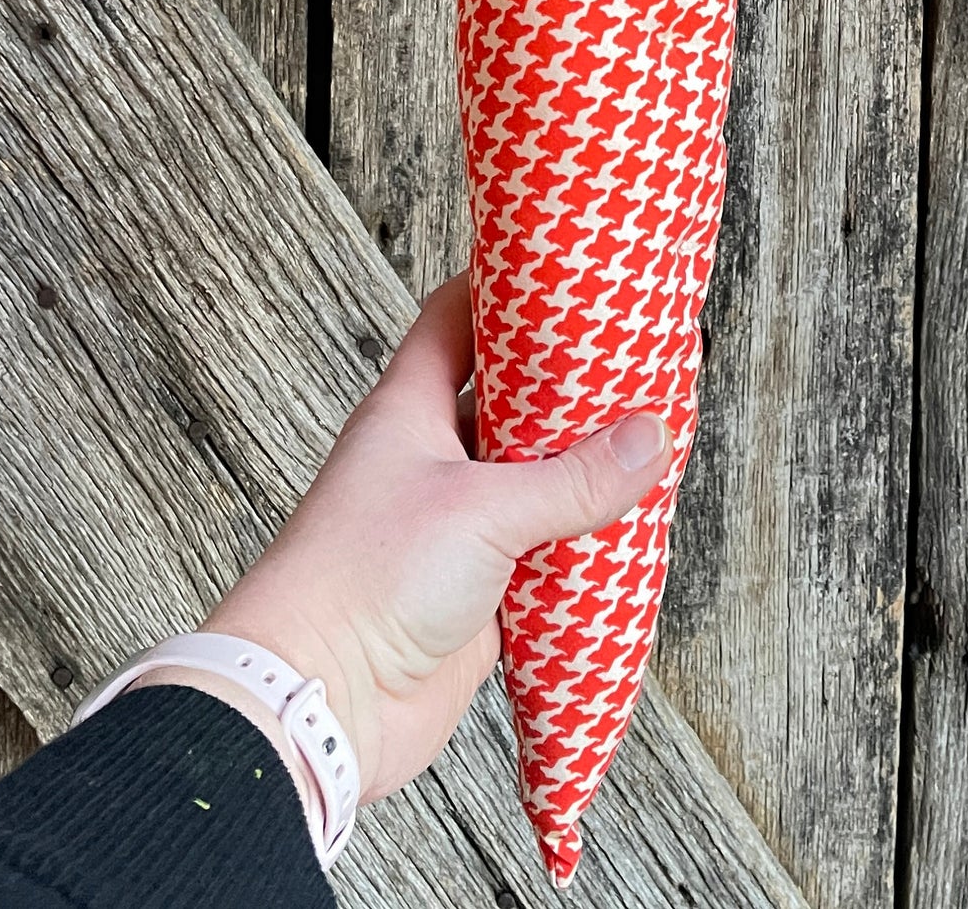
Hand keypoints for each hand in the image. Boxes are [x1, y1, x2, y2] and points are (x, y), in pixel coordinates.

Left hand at [139, 273, 672, 805]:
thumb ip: (572, 478)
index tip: (561, 264)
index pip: (454, 320)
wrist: (318, 704)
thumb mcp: (482, 509)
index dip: (502, 285)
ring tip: (649, 438)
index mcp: (408, 411)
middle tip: (632, 357)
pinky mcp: (475, 594)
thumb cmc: (363, 580)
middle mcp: (430, 461)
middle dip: (566, 383)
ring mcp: (453, 528)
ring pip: (530, 480)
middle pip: (507, 400)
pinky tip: (628, 529)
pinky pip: (541, 554)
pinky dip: (581, 543)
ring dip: (581, 468)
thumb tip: (648, 439)